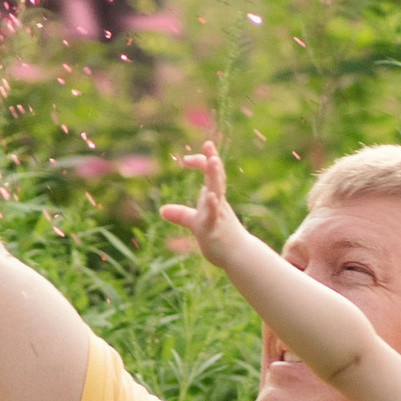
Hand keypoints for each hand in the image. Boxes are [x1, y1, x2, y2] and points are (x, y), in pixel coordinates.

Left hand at [162, 142, 243, 267]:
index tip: (187, 158)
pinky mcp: (214, 229)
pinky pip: (214, 215)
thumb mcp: (197, 223)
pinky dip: (212, 205)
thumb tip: (162, 210)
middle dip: (212, 160)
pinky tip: (210, 196)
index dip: (203, 162)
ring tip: (212, 161)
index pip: (210, 175)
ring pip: (217, 192)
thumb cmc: (219, 237)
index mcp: (215, 198)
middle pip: (216, 177)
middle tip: (208, 144)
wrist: (238, 256)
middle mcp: (218, 202)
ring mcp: (217, 215)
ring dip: (215, 176)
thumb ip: (181, 215)